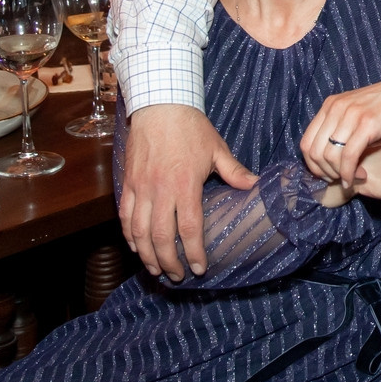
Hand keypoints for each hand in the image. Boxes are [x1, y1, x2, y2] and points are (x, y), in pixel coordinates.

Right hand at [120, 104, 257, 278]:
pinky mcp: (128, 183)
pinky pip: (125, 215)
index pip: (188, 229)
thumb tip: (255, 185)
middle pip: (161, 238)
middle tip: (178, 276)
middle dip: (169, 262)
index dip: (193, 253)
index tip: (199, 269)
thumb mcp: (216, 148)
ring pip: (139, 232)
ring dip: (146, 255)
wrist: (160, 105)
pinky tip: (136, 247)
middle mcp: (161, 190)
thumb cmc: (191, 127)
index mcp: (185, 185)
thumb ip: (234, 171)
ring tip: (156, 270)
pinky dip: (129, 235)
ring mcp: (141, 188)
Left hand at [300, 70, 380, 183]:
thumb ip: (344, 136)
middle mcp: (336, 107)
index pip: (306, 142)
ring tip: (355, 177)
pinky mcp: (368, 123)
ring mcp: (351, 114)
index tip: (331, 176)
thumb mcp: (362, 121)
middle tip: (342, 180)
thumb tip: (331, 166)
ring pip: (328, 156)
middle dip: (325, 173)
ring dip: (339, 174)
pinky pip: (348, 156)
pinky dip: (349, 173)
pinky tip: (359, 177)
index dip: (314, 166)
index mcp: (331, 105)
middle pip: (313, 152)